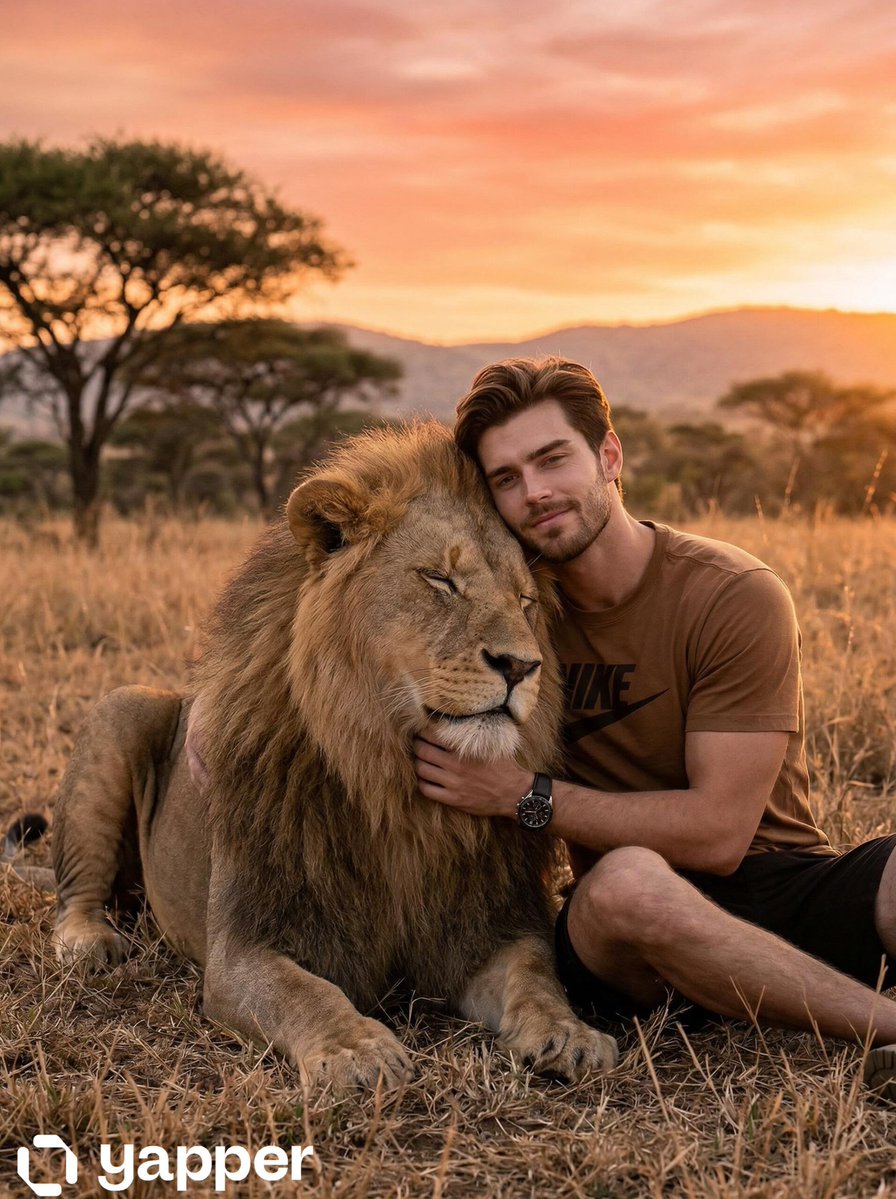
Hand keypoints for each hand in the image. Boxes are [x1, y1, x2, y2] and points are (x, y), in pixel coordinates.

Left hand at [412, 725, 531, 819]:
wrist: (514, 793)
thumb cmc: (505, 765)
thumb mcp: (494, 743)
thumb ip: (479, 731)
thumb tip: (470, 714)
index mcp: (464, 749)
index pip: (433, 734)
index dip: (424, 731)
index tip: (422, 730)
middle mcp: (455, 765)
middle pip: (423, 751)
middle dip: (417, 745)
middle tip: (418, 744)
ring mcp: (453, 783)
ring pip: (422, 770)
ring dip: (418, 763)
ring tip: (421, 760)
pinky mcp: (453, 799)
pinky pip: (427, 790)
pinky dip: (422, 782)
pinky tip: (426, 779)